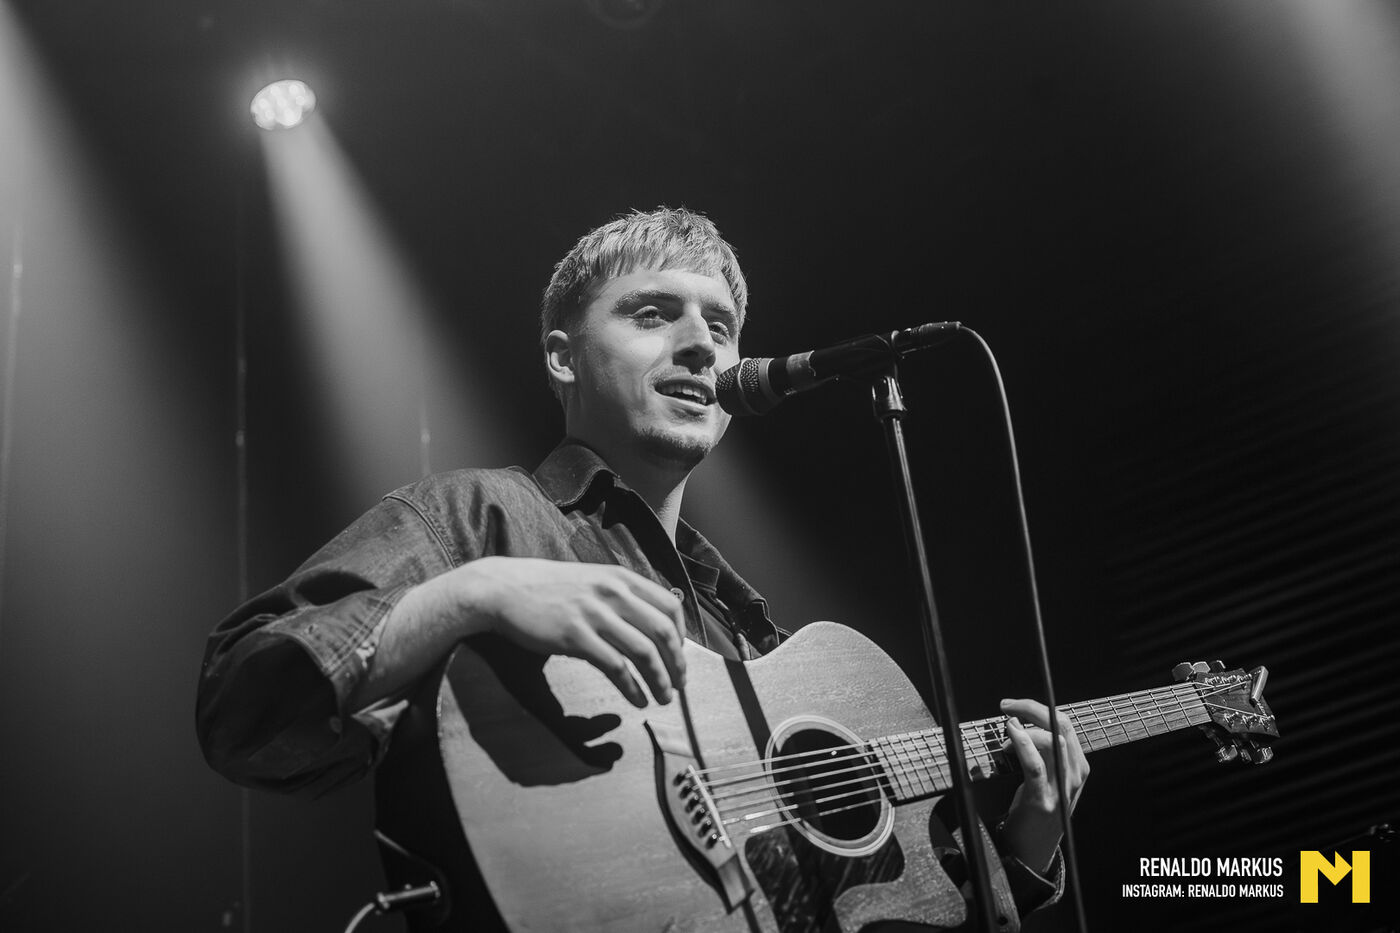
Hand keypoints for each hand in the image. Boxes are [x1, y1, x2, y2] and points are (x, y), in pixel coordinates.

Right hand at [450, 557, 686, 707]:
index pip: (670, 606)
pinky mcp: (575, 637)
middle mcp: (613, 593)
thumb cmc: (549, 588)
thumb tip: (649, 623)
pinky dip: (633, 687)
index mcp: (621, 578)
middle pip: (662, 632)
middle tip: (680, 684)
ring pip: (644, 652)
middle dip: (677, 663)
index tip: (680, 656)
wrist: (505, 589)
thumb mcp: (592, 580)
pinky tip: (638, 699)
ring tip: (664, 698)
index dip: (682, 635)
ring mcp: (594, 614)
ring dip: (660, 680)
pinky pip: (616, 667)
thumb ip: (621, 595)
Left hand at [998, 697, 1089, 872]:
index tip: (1014, 705)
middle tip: (1007, 706)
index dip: (1038, 708)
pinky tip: (1011, 735)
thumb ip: (1043, 752)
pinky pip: (1035, 765)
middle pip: (1061, 726)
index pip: (1065, 724)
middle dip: (1032, 709)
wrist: (1034, 848)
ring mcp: (1061, 789)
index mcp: (1078, 765)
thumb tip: (1018, 722)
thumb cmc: (1039, 807)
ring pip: (1053, 742)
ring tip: (1007, 728)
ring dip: (1026, 728)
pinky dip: (1023, 745)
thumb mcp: (1049, 776)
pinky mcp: (1043, 800)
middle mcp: (1075, 774)